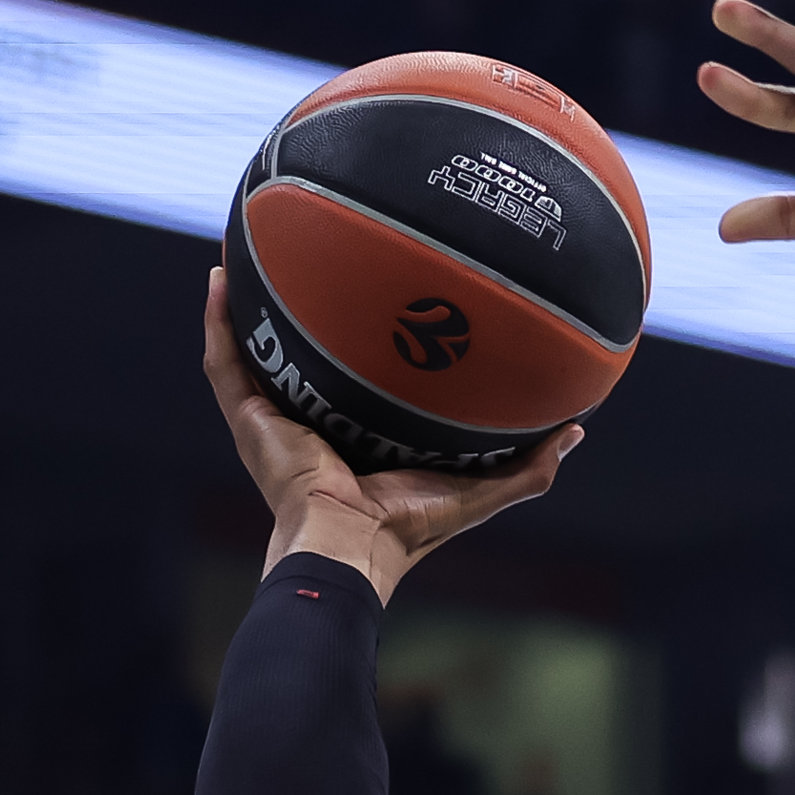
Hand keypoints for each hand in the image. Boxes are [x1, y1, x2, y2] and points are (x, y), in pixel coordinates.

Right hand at [200, 270, 574, 600]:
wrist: (353, 545)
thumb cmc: (412, 526)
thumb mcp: (481, 488)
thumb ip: (530, 465)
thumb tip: (576, 430)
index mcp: (358, 435)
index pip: (358, 380)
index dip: (365, 343)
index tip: (383, 298)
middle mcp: (311, 421)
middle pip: (300, 356)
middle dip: (303, 312)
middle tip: (314, 260)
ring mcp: (273, 419)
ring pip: (251, 350)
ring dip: (246, 305)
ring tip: (251, 250)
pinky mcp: (248, 419)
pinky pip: (223, 360)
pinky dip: (218, 320)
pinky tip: (220, 277)